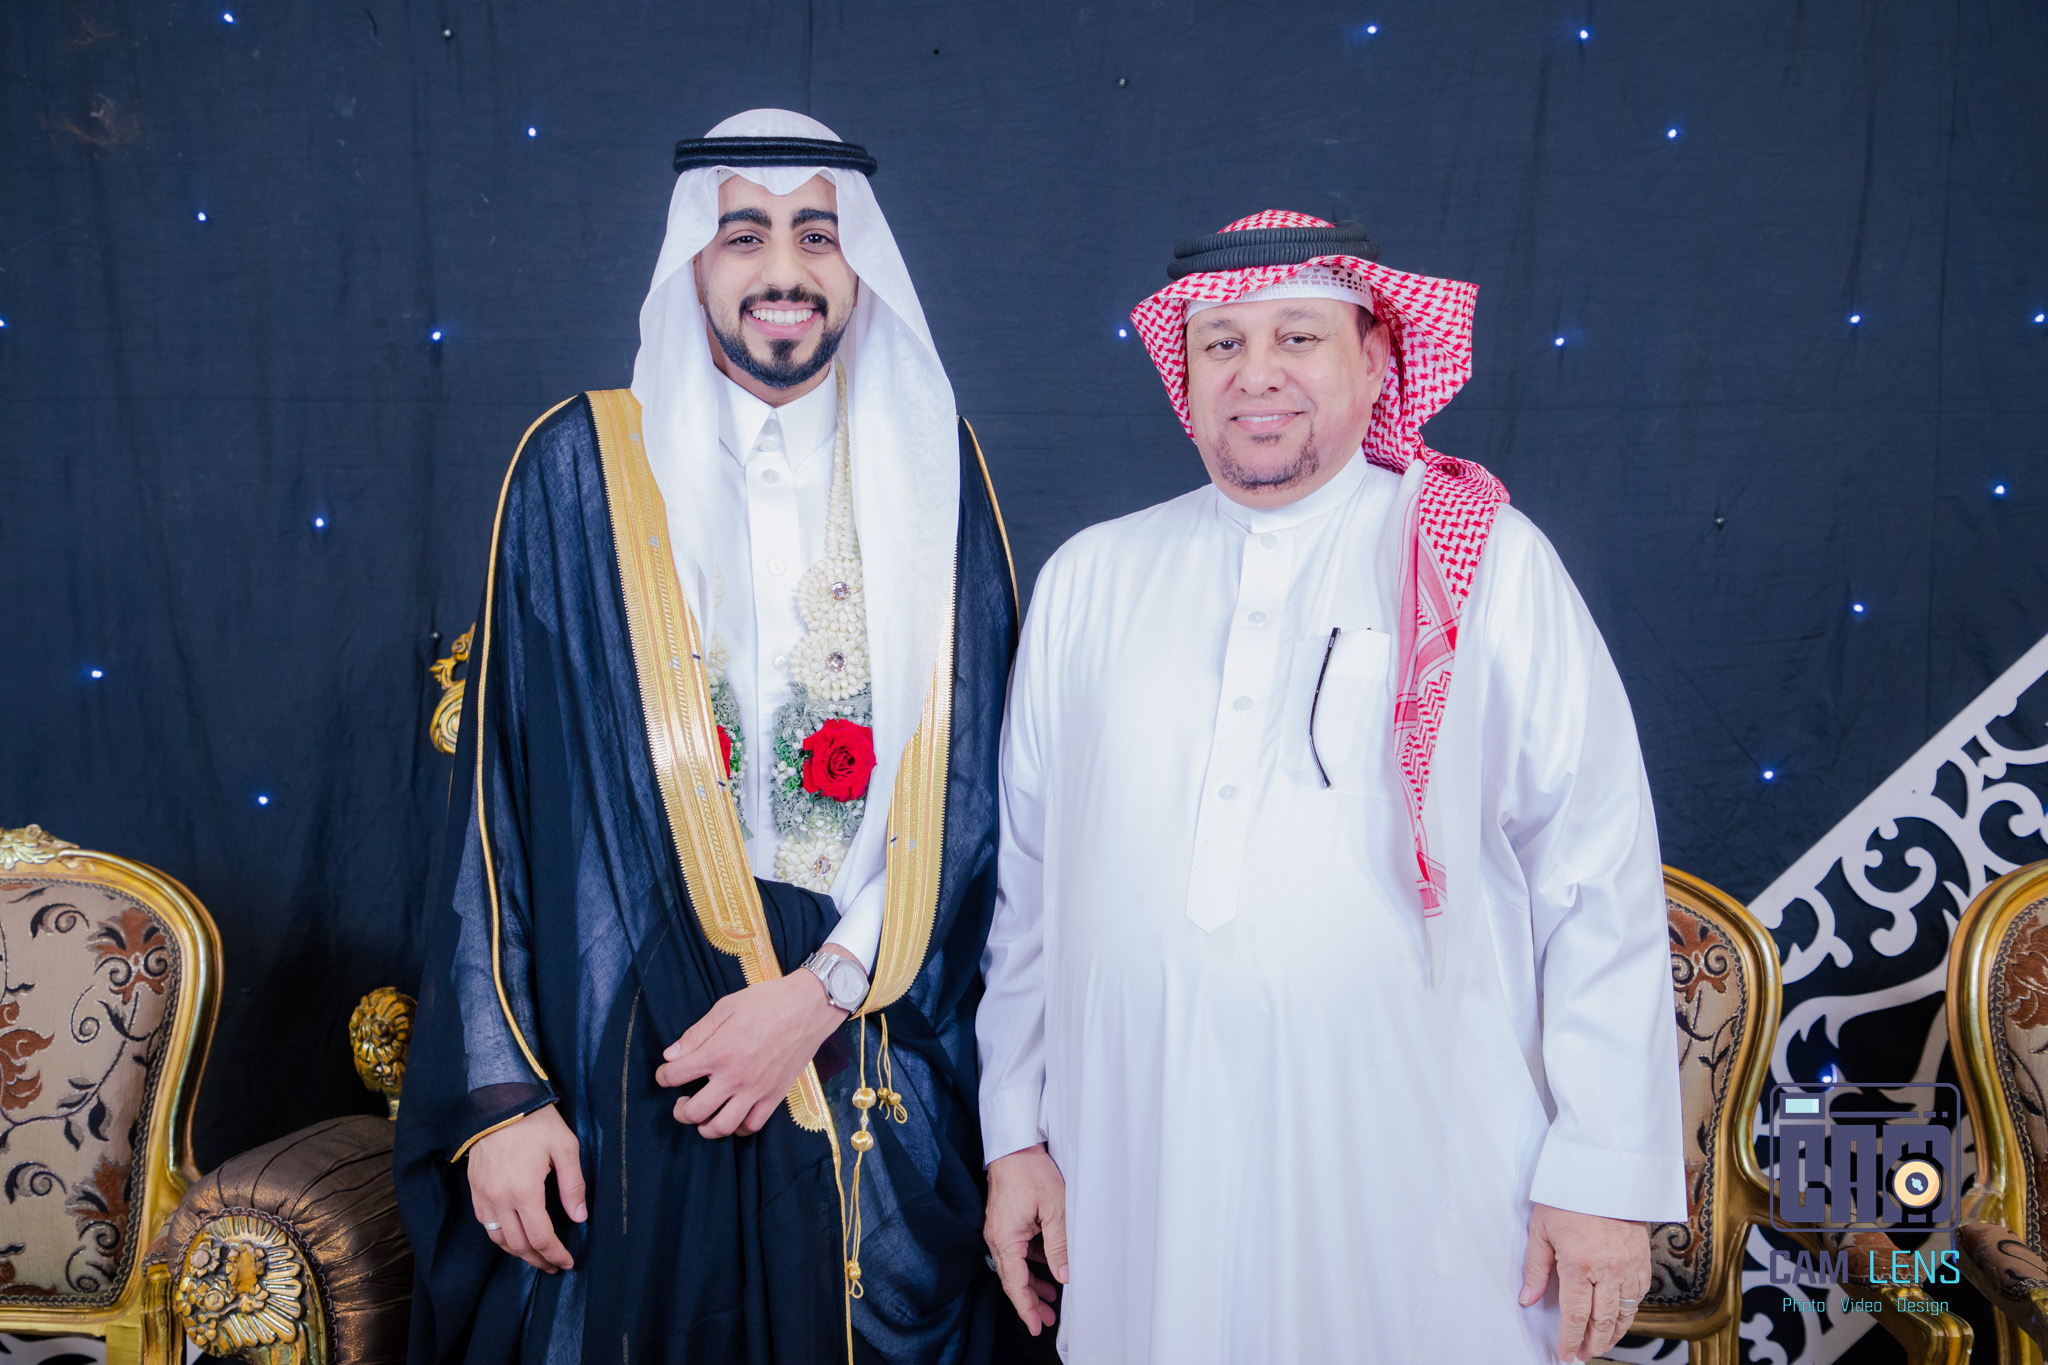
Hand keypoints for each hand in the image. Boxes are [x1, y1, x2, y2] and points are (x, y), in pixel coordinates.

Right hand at [465, 1105, 585, 1272]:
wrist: (498, 1101)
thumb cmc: (536, 1122)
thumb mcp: (565, 1148)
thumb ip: (574, 1186)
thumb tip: (579, 1217)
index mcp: (524, 1191)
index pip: (540, 1238)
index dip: (555, 1254)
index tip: (568, 1262)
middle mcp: (499, 1198)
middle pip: (518, 1245)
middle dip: (538, 1260)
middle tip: (554, 1264)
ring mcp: (483, 1194)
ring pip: (498, 1239)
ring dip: (518, 1252)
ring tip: (536, 1255)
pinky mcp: (474, 1188)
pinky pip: (485, 1223)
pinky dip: (500, 1236)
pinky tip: (514, 1235)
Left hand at [654, 950, 851, 1137]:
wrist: (808, 1007)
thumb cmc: (766, 1002)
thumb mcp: (725, 1007)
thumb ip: (696, 1034)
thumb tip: (670, 1056)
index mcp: (718, 1052)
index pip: (675, 1076)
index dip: (663, 1076)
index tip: (666, 1073)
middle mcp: (735, 1077)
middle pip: (695, 1111)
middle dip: (680, 1111)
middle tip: (681, 1103)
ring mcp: (756, 1090)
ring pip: (722, 1127)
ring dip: (705, 1127)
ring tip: (703, 1116)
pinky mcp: (774, 1096)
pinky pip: (752, 1125)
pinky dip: (738, 1127)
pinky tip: (732, 1115)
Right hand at [986, 1144, 1067, 1335]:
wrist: (1014, 1145)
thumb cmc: (1032, 1171)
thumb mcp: (1055, 1208)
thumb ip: (1059, 1244)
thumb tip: (1064, 1275)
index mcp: (1005, 1237)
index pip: (1014, 1283)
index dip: (1025, 1308)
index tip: (1035, 1326)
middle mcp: (997, 1236)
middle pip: (1012, 1278)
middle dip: (1030, 1302)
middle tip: (1047, 1320)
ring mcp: (999, 1229)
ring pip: (1015, 1266)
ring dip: (1031, 1284)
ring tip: (1048, 1300)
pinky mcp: (1004, 1221)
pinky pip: (1016, 1251)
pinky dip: (1030, 1264)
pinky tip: (1045, 1268)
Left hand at [1518, 1202, 1650, 1362]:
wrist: (1604, 1174)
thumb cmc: (1569, 1197)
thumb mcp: (1541, 1229)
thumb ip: (1536, 1268)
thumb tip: (1528, 1298)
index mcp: (1579, 1264)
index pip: (1576, 1315)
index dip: (1571, 1339)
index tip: (1566, 1353)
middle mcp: (1608, 1270)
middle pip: (1602, 1321)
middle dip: (1592, 1343)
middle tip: (1584, 1354)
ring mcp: (1629, 1267)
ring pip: (1625, 1314)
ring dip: (1613, 1334)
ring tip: (1600, 1344)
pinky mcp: (1643, 1261)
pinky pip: (1639, 1297)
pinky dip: (1630, 1313)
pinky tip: (1620, 1318)